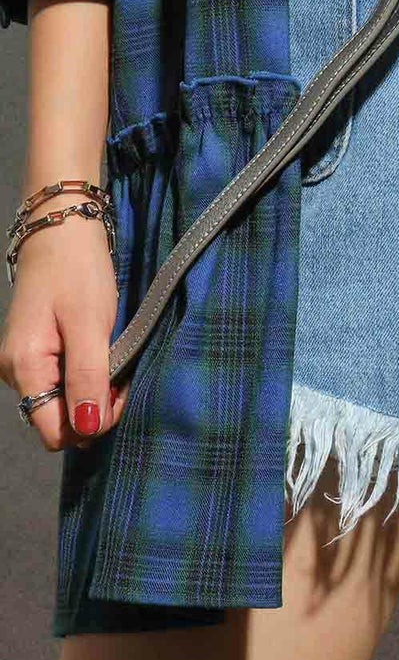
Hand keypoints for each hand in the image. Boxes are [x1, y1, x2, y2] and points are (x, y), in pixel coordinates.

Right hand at [0, 213, 128, 451]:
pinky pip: (63, 382)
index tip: (119, 394)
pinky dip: (88, 377)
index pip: (53, 430)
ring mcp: (25, 362)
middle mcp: (16, 372)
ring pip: (62, 402)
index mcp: (22, 367)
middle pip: (58, 420)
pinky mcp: (37, 352)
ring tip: (113, 360)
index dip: (90, 423)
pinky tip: (103, 356)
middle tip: (121, 376)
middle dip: (94, 408)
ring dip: (93, 392)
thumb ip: (88, 379)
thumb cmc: (77, 272)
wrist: (63, 229)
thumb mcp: (89, 326)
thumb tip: (87, 429)